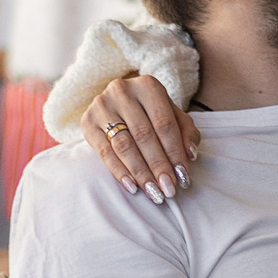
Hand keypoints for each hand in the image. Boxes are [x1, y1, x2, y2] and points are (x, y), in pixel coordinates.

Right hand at [80, 75, 198, 202]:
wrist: (118, 104)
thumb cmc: (151, 112)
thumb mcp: (172, 116)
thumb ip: (186, 132)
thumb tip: (190, 154)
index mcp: (147, 86)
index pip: (164, 123)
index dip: (175, 152)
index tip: (183, 176)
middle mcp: (122, 91)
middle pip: (144, 135)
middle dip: (158, 166)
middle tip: (169, 189)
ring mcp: (102, 106)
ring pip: (124, 145)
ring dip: (140, 172)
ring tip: (153, 191)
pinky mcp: (87, 122)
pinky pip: (104, 152)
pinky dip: (119, 172)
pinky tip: (132, 186)